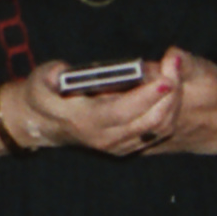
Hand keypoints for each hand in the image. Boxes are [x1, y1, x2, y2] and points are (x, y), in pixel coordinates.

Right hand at [14, 52, 216, 158]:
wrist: (42, 122)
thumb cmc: (43, 95)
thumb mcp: (39, 80)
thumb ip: (50, 76)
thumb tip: (60, 72)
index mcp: (86, 121)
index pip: (123, 111)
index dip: (146, 97)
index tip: (165, 79)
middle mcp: (105, 138)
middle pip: (149, 122)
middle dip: (169, 97)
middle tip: (177, 69)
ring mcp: (117, 145)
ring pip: (157, 129)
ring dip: (173, 104)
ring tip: (177, 76)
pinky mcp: (126, 146)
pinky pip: (156, 133)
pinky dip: (168, 113)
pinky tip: (171, 93)